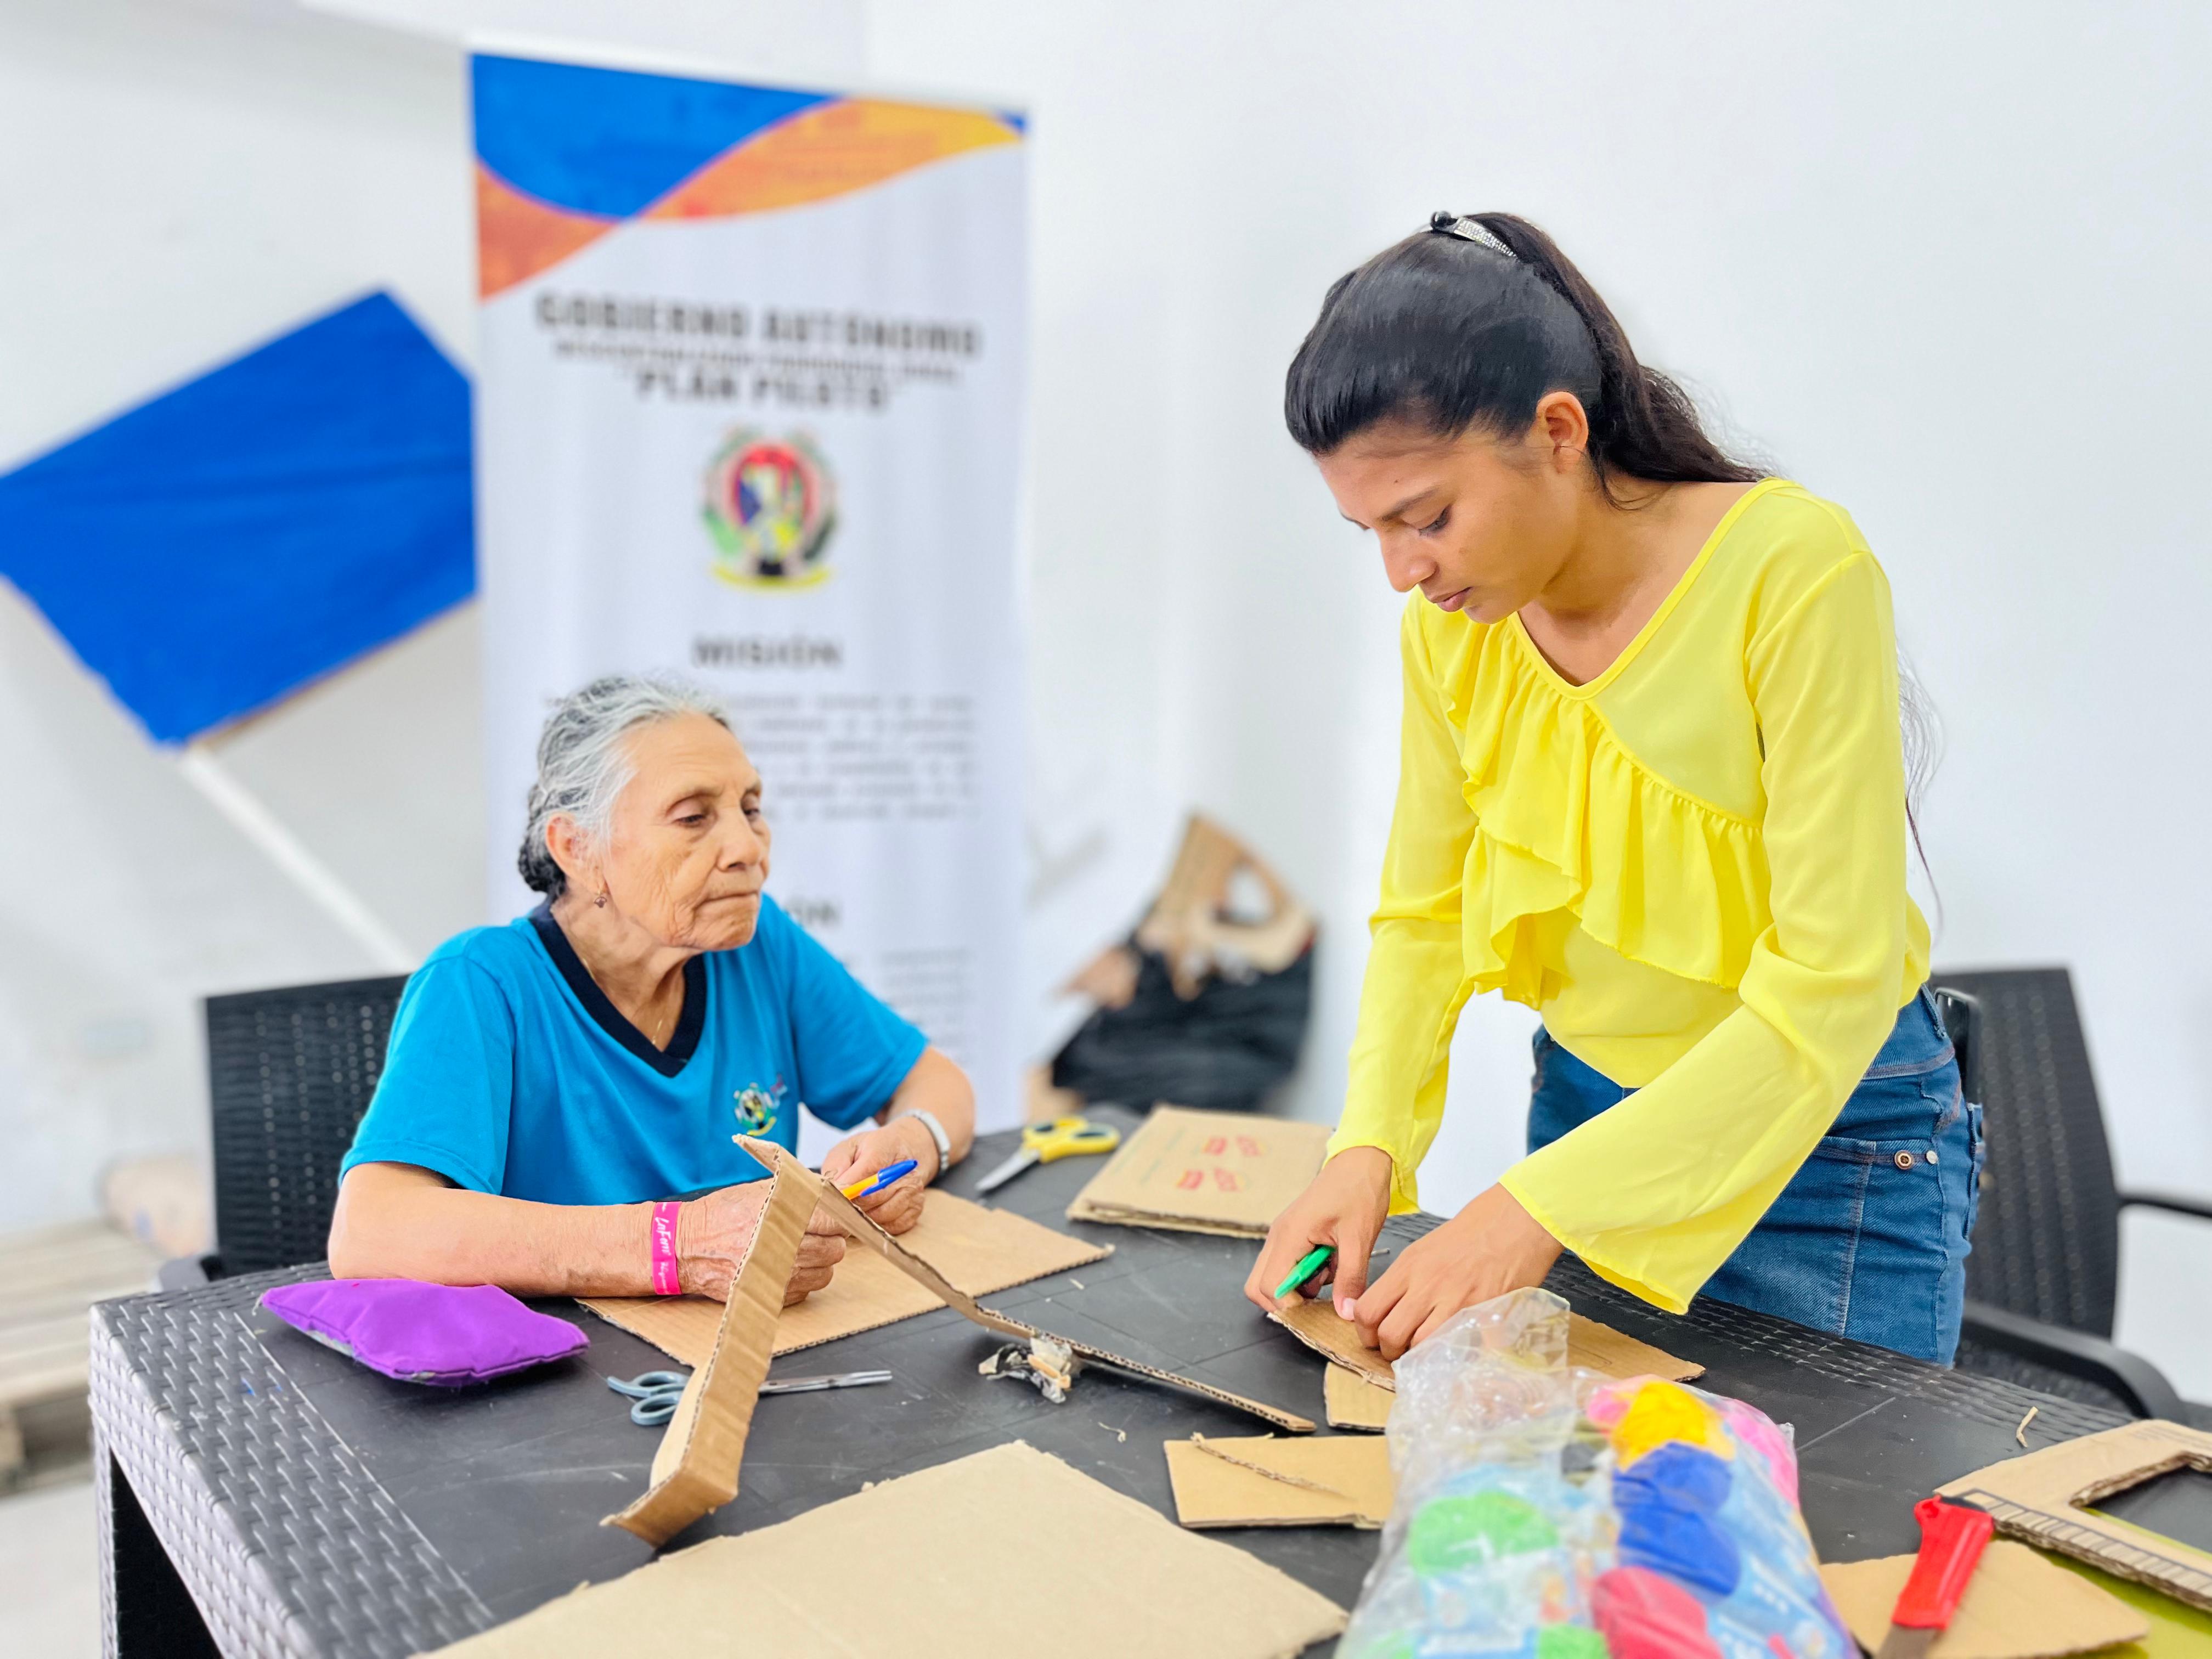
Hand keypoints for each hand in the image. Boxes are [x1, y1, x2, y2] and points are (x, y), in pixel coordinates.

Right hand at [676, 1182, 847, 1304]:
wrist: (687, 1247)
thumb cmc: (720, 1215)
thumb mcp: (759, 1190)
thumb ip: (798, 1191)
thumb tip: (831, 1190)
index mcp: (786, 1217)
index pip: (836, 1220)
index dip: (839, 1217)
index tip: (835, 1214)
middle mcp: (787, 1249)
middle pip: (836, 1249)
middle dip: (830, 1239)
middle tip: (816, 1232)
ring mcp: (782, 1276)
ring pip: (825, 1273)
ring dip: (819, 1262)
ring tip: (800, 1249)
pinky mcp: (774, 1295)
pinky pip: (806, 1291)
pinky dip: (803, 1280)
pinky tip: (785, 1265)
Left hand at [818, 1115, 938, 1234]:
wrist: (906, 1150)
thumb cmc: (872, 1151)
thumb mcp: (850, 1147)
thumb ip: (838, 1164)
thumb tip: (835, 1187)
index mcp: (885, 1149)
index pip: (867, 1173)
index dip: (848, 1188)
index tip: (834, 1196)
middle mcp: (904, 1172)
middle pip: (874, 1197)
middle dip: (852, 1205)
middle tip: (837, 1208)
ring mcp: (912, 1192)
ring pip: (881, 1215)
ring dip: (864, 1216)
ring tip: (853, 1210)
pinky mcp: (916, 1209)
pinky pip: (892, 1227)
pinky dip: (877, 1225)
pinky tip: (870, 1214)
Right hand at [1244, 1146, 1393, 1316]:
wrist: (1361, 1161)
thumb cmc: (1359, 1190)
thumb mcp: (1360, 1238)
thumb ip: (1351, 1278)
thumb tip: (1345, 1312)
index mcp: (1290, 1234)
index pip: (1270, 1286)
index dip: (1290, 1306)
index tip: (1316, 1311)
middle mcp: (1279, 1235)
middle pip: (1259, 1286)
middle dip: (1286, 1301)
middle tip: (1318, 1299)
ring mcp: (1284, 1234)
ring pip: (1272, 1277)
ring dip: (1299, 1287)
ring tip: (1331, 1273)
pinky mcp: (1293, 1234)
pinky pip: (1287, 1266)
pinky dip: (1306, 1275)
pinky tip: (1331, 1264)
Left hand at [1351, 1183, 1561, 1359]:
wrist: (1514, 1221)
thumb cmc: (1470, 1235)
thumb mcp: (1423, 1251)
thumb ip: (1402, 1281)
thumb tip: (1381, 1310)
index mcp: (1408, 1268)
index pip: (1368, 1310)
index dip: (1366, 1332)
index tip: (1374, 1338)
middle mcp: (1427, 1286)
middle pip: (1389, 1335)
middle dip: (1389, 1351)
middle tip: (1399, 1351)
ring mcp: (1456, 1302)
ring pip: (1420, 1347)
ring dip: (1420, 1356)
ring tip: (1427, 1352)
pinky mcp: (1484, 1315)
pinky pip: (1462, 1348)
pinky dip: (1458, 1355)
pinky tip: (1458, 1348)